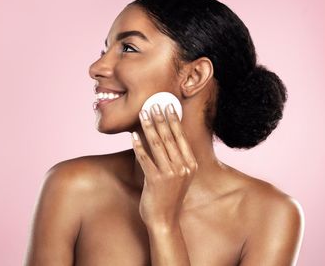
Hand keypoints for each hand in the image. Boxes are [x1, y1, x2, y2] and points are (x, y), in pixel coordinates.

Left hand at [131, 103, 197, 227]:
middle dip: (160, 118)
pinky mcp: (155, 180)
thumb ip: (176, 158)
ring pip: (157, 145)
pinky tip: (133, 136)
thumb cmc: (169, 197)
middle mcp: (183, 168)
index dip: (173, 120)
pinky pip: (145, 158)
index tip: (168, 106)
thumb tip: (166, 136)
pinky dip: (138, 146)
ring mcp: (170, 174)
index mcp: (191, 165)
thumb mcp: (179, 176)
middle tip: (154, 104)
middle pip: (169, 137)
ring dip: (149, 127)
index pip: (181, 137)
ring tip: (143, 114)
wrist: (165, 221)